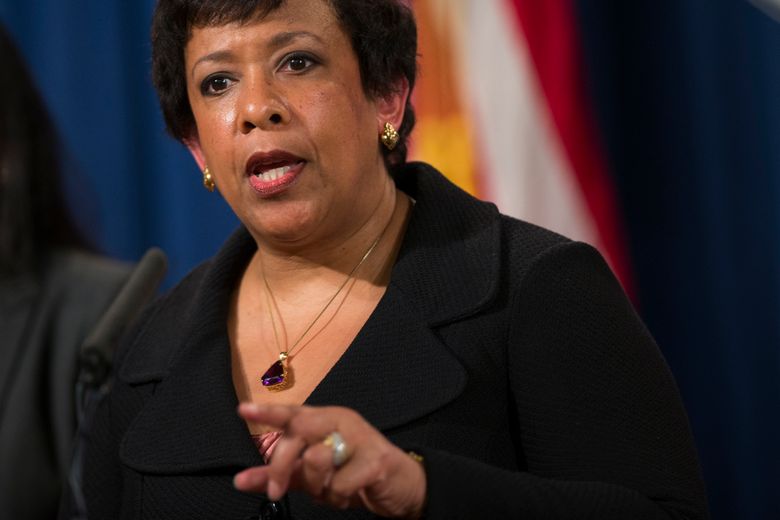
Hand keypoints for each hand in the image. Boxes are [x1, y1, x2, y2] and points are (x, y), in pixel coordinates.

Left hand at [234, 403, 425, 518]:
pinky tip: (349, 494)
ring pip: (317, 459)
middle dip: (281, 465)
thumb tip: (241, 480)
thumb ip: (281, 475)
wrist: (403, 487)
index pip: (292, 412)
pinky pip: (339, 484)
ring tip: (331, 490)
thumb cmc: (356, 475)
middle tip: (277, 491)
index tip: (242, 410)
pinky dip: (338, 498)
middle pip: (298, 431)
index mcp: (324, 420)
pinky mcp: (376, 459)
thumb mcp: (313, 477)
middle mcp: (340, 421)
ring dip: (317, 487)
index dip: (267, 412)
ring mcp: (360, 437)